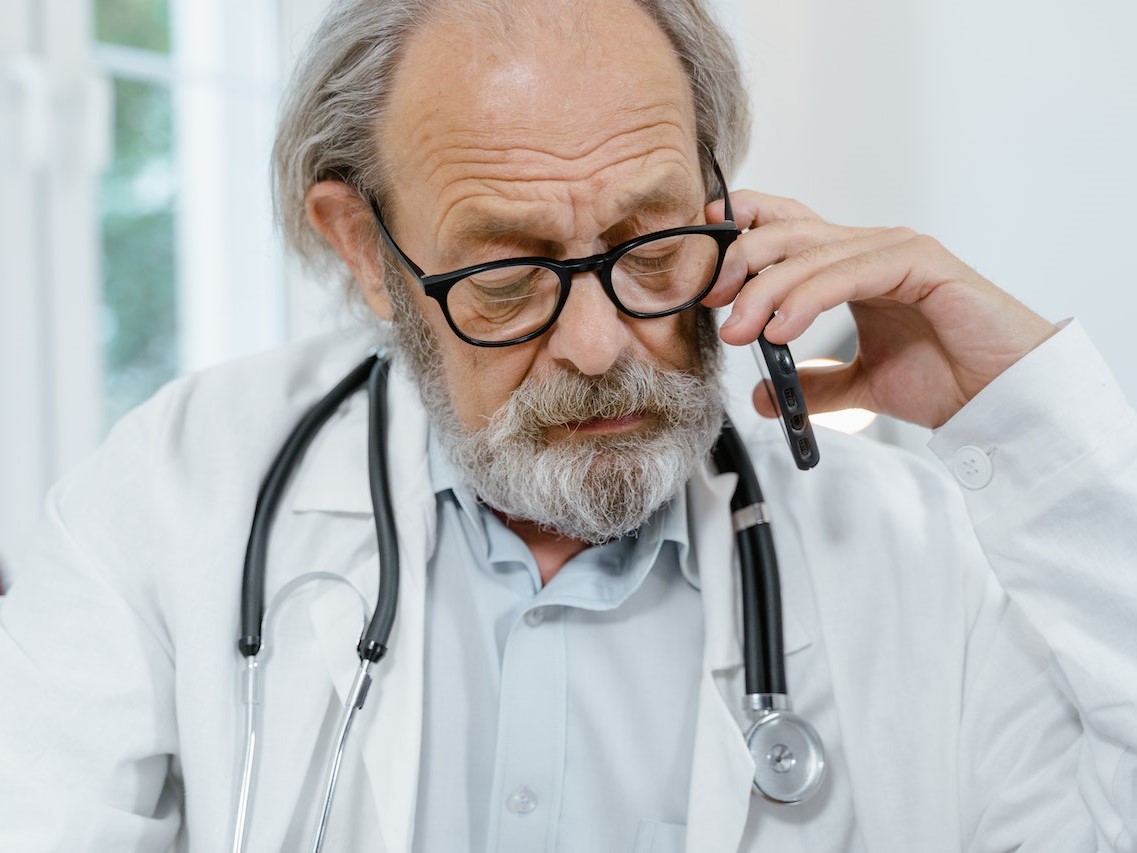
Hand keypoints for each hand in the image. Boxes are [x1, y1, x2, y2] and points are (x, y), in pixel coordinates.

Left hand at [703, 191, 1058, 428]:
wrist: (1003, 398)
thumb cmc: (946, 379)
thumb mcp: (861, 385)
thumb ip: (814, 384)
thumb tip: (762, 395)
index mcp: (852, 265)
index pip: (785, 228)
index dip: (739, 232)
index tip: (701, 264)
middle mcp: (870, 247)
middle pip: (786, 231)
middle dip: (739, 262)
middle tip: (712, 304)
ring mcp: (896, 249)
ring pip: (811, 251)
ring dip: (766, 289)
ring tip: (740, 331)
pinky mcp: (921, 263)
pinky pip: (849, 271)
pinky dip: (808, 297)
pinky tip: (782, 329)